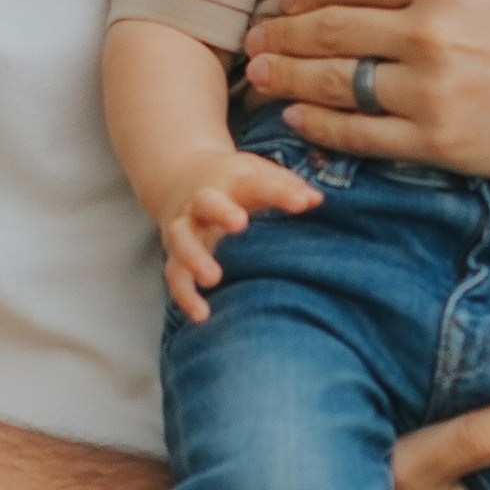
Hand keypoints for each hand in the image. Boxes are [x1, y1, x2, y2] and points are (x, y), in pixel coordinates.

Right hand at [157, 150, 321, 321]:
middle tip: (238, 223)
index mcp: (230, 180)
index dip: (280, 192)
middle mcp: (202, 202)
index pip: (256, 184)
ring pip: (181, 239)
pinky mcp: (174, 254)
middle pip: (206, 202)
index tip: (302, 202)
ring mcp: (185, 227)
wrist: (180, 178)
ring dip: (195, 257)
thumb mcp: (258, 173)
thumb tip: (315, 199)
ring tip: (213, 278)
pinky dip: (185, 295)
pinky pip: (174, 275)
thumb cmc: (234, 182)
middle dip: (221, 211)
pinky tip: (202, 315)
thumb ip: (286, 186)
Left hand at [244, 0, 489, 187]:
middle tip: (252, 40)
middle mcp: (431, 31)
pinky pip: (360, 135)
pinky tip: (297, 123)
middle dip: (282, 33)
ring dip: (288, 79)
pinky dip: (320, 129)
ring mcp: (432, 90)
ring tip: (260, 77)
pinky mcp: (440, 142)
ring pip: (334, 82)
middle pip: (330, 28)